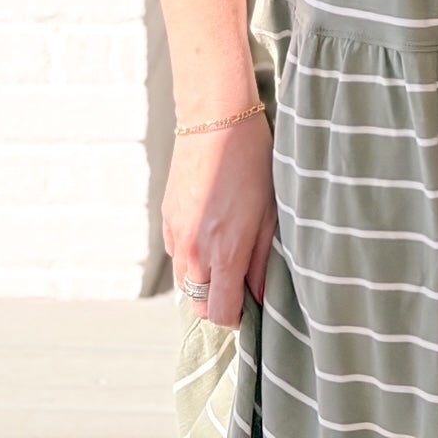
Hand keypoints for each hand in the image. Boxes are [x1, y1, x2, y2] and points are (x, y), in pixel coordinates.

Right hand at [164, 112, 276, 327]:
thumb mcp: (269, 213)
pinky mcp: (167, 219)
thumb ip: (263, 260)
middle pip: (199, 304)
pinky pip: (177, 254)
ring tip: (226, 252)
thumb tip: (261, 296)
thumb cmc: (252, 163)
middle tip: (239, 282)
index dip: (236, 317)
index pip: (221, 313)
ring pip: (185, 281)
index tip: (250, 304)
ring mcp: (177, 235)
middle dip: (218, 302)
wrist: (216, 121)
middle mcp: (195, 251)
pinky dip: (191, 256)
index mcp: (225, 252)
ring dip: (203, 279)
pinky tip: (210, 231)